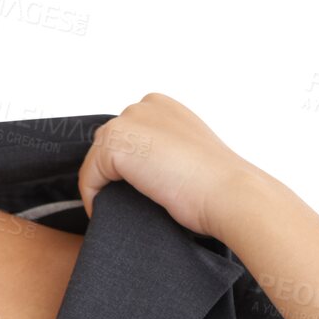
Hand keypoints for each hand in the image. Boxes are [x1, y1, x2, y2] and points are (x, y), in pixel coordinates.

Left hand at [76, 93, 257, 240]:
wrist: (230, 193)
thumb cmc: (217, 183)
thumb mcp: (186, 153)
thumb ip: (160, 149)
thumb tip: (138, 169)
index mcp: (162, 106)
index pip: (126, 135)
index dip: (125, 166)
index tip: (134, 191)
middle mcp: (144, 106)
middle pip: (108, 145)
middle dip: (112, 174)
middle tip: (127, 203)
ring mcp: (128, 123)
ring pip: (97, 160)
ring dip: (103, 186)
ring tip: (121, 208)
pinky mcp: (115, 145)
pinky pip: (88, 178)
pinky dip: (93, 198)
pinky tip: (108, 212)